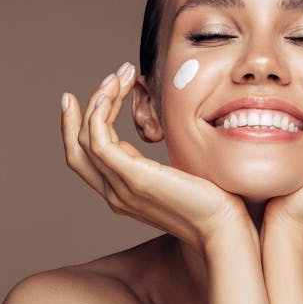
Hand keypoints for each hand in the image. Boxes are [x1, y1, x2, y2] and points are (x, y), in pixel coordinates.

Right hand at [60, 62, 251, 255]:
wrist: (224, 228)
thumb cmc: (213, 204)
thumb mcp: (180, 178)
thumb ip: (163, 166)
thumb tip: (162, 139)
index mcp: (124, 193)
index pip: (87, 158)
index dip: (80, 126)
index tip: (91, 95)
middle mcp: (115, 193)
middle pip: (77, 147)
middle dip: (82, 109)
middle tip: (109, 77)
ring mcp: (121, 188)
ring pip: (87, 137)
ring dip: (100, 99)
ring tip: (120, 75)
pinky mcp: (134, 178)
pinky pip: (98, 139)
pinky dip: (99, 112)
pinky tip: (113, 92)